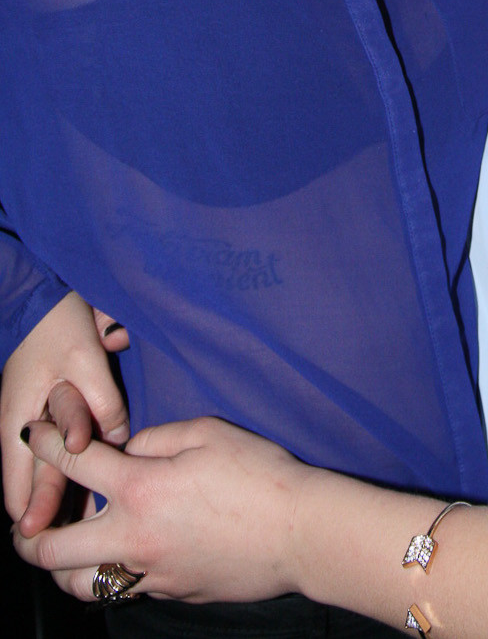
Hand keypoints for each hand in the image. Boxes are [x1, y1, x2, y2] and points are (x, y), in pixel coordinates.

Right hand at [1, 292, 129, 532]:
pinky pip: (61, 444)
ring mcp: (39, 417)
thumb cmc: (58, 327)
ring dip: (63, 491)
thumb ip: (101, 400)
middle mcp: (26, 423)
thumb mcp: (83, 359)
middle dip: (48, 508)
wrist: (46, 298)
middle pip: (37, 476)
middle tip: (56, 542)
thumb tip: (116, 440)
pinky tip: (87, 490)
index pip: (17, 478)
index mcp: (21, 417)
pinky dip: (70, 466)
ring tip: (79, 528)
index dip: (29, 506)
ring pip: (51, 463)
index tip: (40, 533)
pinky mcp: (55, 409)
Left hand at [13, 417, 310, 604]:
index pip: (73, 464)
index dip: (44, 443)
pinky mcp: (171, 593)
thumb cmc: (259, 473)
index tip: (34, 433)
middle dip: (27, 536)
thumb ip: (159, 437)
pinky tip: (129, 554)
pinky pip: (127, 589)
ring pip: (81, 585)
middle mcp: (134, 537)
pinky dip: (115, 572)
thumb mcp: (208, 433)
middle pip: (52, 549)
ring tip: (69, 548)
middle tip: (26, 523)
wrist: (300, 532)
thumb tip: (131, 450)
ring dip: (64, 567)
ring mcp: (151, 573)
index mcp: (141, 488)